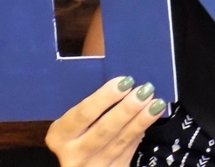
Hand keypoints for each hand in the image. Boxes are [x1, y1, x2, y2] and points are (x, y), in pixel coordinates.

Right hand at [46, 76, 165, 166]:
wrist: (79, 162)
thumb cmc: (76, 126)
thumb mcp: (72, 114)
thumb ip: (88, 96)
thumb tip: (109, 57)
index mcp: (59, 135)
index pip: (83, 114)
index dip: (105, 97)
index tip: (125, 81)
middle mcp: (73, 155)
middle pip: (104, 130)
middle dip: (126, 110)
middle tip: (145, 89)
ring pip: (121, 142)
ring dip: (140, 121)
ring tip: (155, 102)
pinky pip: (129, 151)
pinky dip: (141, 131)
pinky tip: (151, 116)